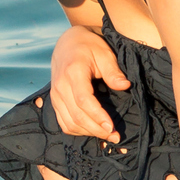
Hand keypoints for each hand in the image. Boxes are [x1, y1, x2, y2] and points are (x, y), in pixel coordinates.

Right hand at [51, 26, 128, 142]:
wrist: (67, 43)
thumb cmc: (89, 47)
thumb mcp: (104, 53)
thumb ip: (113, 71)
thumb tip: (125, 86)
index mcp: (72, 72)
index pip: (83, 100)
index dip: (97, 116)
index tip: (112, 127)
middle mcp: (60, 86)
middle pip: (76, 116)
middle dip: (96, 130)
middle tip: (115, 136)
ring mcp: (55, 95)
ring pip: (69, 123)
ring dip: (88, 132)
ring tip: (106, 135)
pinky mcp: (54, 101)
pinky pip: (63, 122)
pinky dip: (77, 130)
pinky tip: (92, 130)